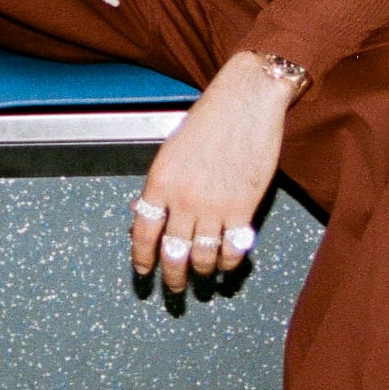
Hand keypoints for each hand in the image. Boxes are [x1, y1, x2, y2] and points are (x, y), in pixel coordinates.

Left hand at [129, 51, 299, 290]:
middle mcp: (184, 198)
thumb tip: (143, 213)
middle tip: (174, 289)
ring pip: (203, 257)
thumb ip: (160, 186)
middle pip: (172, 253)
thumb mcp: (171, 150)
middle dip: (172, 277)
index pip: (143, 232)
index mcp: (160, 181)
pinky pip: (232, 249)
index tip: (144, 272)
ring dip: (201, 273)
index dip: (142, 258)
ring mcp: (214, 205)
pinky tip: (226, 265)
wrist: (246, 101)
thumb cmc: (208, 120)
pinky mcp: (244, 208)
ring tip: (202, 279)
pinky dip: (228, 262)